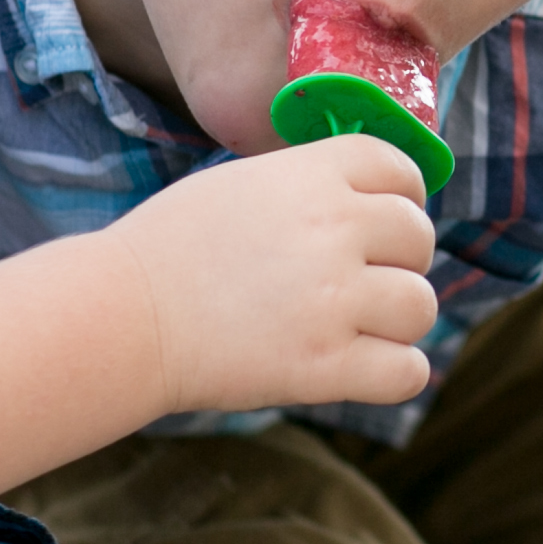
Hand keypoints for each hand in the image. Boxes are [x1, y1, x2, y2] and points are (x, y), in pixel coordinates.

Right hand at [109, 134, 438, 416]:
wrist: (121, 316)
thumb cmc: (172, 248)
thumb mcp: (245, 183)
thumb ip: (313, 185)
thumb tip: (376, 204)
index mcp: (313, 174)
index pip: (401, 170)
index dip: (403, 197)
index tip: (383, 224)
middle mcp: (333, 229)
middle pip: (419, 238)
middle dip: (399, 260)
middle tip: (358, 281)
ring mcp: (333, 299)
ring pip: (421, 306)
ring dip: (398, 319)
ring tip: (356, 326)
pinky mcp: (323, 365)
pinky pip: (408, 371)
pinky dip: (395, 373)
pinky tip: (362, 367)